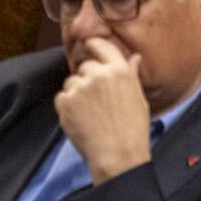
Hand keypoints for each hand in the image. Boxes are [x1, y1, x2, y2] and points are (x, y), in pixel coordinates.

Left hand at [54, 37, 152, 184]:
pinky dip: (67, 107)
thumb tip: (134, 57)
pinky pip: (61, 97)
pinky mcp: (65, 102)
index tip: (90, 49)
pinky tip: (81, 120)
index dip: (93, 46)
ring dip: (76, 93)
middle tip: (98, 101)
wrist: (118, 156)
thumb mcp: (138, 98)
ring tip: (91, 114)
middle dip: (88, 79)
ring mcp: (80, 87)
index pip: (100, 44)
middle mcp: (98, 74)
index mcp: (119, 70)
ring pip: (71, 82)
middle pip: (84, 67)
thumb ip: (131, 74)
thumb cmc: (133, 130)